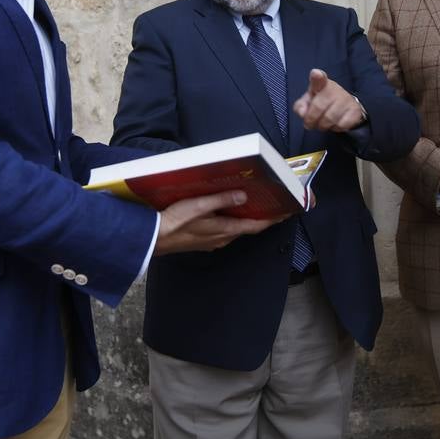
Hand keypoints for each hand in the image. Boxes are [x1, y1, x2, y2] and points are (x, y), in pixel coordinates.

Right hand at [154, 190, 279, 254]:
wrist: (153, 239)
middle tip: (273, 206)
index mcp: (224, 230)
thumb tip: (244, 196)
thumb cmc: (174, 221)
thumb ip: (221, 200)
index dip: (272, 219)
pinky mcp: (204, 241)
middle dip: (261, 218)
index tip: (286, 213)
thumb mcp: (198, 205)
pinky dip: (233, 222)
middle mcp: (222, 238)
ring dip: (247, 220)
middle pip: (248, 228)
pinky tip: (228, 214)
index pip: (255, 226)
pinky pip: (225, 231)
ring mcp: (213, 241)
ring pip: (236, 230)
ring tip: (254, 207)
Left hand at [292, 69, 365, 131]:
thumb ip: (300, 106)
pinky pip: (341, 125)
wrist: (345, 108)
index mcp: (321, 84)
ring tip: (323, 123)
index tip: (316, 74)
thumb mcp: (308, 102)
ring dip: (323, 126)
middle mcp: (334, 89)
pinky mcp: (355, 110)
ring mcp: (346, 99)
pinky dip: (335, 128)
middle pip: (318, 107)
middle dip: (311, 120)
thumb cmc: (323, 103)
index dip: (317, 76)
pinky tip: (335, 123)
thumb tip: (302, 113)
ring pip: (329, 119)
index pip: (318, 78)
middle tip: (311, 123)